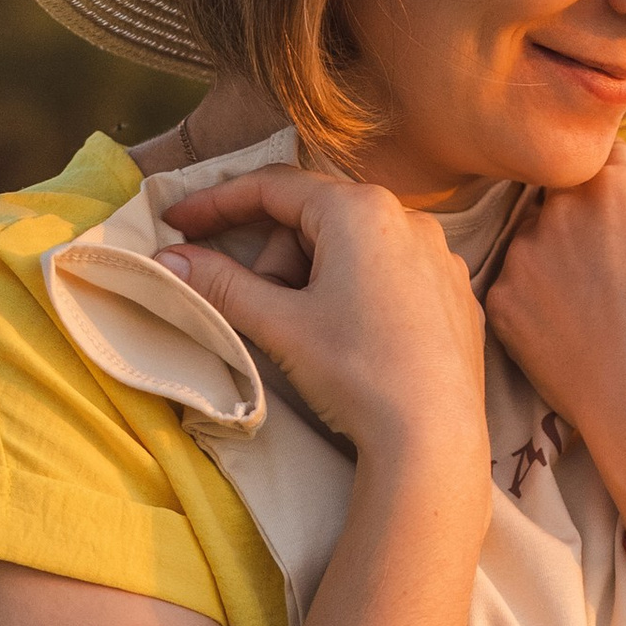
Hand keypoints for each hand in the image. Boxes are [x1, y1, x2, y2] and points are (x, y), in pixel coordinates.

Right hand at [157, 168, 490, 488]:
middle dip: (278, 259)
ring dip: (318, 277)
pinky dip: (360, 293)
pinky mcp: (455, 293)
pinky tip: (356, 339)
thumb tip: (169, 260)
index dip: (218, 202)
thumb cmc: (357, 372)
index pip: (272, 187)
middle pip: (315, 219)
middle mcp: (408, 218)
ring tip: (316, 333)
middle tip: (268, 310)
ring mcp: (439, 255)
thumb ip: (220, 284)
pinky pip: (392, 274)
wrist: (433, 438)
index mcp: (360, 210)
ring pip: (354, 246)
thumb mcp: (279, 324)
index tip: (180, 222)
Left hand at [485, 150, 625, 545]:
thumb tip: (615, 195)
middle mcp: (562, 205)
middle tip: (601, 277)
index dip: (610, 191)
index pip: (600, 159)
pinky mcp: (500, 297)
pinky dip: (531, 308)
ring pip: (532, 244)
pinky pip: (514, 288)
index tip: (619, 225)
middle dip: (574, 225)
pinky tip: (565, 339)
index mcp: (616, 182)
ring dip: (549, 265)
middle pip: (558, 199)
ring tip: (586, 316)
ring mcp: (525, 251)